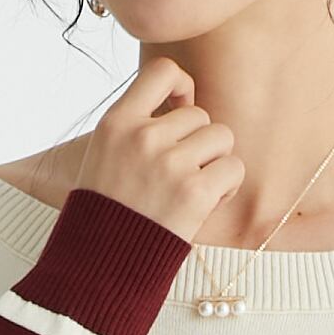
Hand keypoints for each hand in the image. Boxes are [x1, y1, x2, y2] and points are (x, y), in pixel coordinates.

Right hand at [74, 56, 244, 245]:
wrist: (99, 262)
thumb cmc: (107, 211)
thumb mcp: (105, 154)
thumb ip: (137, 126)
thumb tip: (183, 105)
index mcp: (117, 122)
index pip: (164, 72)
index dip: (181, 86)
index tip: (177, 110)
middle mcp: (143, 137)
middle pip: (201, 115)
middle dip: (198, 142)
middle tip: (178, 174)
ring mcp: (169, 164)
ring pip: (222, 137)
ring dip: (215, 162)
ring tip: (191, 188)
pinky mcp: (194, 192)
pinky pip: (234, 169)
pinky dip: (226, 187)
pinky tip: (203, 204)